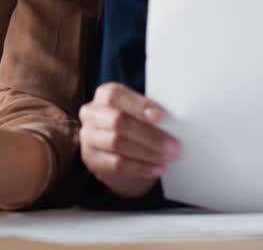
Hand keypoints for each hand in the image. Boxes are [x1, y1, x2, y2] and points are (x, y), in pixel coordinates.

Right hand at [79, 82, 180, 198]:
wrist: (119, 153)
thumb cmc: (135, 126)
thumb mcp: (139, 114)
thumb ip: (150, 114)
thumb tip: (174, 121)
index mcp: (104, 95)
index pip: (115, 96)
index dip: (138, 105)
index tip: (161, 116)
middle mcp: (91, 113)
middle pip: (117, 121)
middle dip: (149, 135)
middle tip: (173, 146)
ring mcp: (88, 136)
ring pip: (116, 143)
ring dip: (147, 152)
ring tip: (167, 157)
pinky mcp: (91, 158)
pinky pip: (116, 164)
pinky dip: (140, 167)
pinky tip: (156, 168)